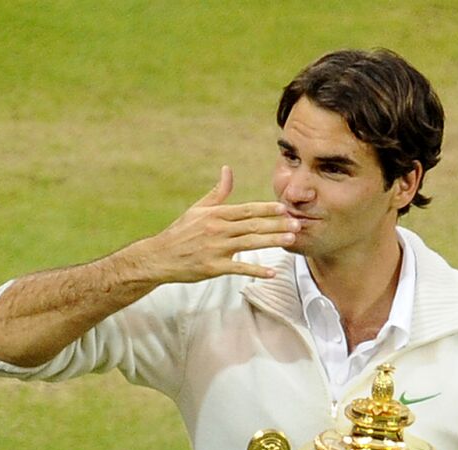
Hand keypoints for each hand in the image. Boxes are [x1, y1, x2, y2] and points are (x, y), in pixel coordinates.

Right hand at [132, 166, 298, 282]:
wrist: (159, 256)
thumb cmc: (181, 232)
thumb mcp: (198, 209)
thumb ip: (218, 192)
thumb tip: (228, 170)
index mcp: (215, 214)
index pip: (246, 210)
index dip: (267, 208)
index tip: (284, 207)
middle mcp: (217, 230)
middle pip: (252, 226)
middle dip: (277, 224)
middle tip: (297, 223)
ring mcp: (216, 249)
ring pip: (249, 244)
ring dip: (272, 242)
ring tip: (291, 239)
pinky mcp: (213, 267)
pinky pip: (239, 268)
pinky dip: (256, 270)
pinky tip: (272, 272)